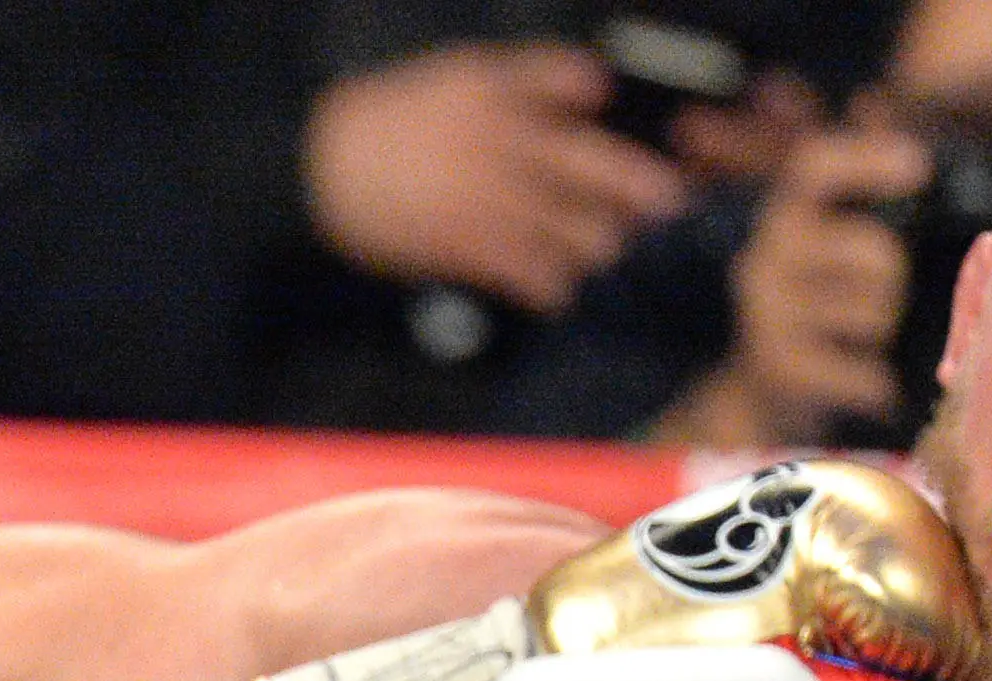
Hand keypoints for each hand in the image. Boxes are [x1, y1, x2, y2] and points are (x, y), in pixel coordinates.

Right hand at [303, 41, 687, 314]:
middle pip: (582, 161)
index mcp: (492, 89)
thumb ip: (528, 79)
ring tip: (612, 250)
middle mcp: (496, 139)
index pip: (564, 80)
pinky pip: (521, 268)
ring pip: (561, 221)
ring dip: (597, 240)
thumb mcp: (457, 76)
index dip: (605, 98)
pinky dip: (548, 283)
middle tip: (670, 201)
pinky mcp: (462, 244)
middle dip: (634, 183)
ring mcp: (482, 195)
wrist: (321, 169)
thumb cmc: (392, 120)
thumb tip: (595, 87)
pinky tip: (562, 292)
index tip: (642, 122)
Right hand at [683, 122, 932, 445]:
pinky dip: (874, 379)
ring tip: (872, 337)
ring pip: (871, 314)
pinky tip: (871, 381)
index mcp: (788, 214)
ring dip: (888, 328)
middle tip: (893, 295)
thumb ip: (877, 208)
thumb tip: (930, 163)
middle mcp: (766, 256)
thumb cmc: (824, 303)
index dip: (867, 161)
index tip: (918, 167)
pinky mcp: (779, 365)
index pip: (815, 168)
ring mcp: (767, 313)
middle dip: (900, 277)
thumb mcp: (837, 246)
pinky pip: (857, 369)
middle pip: (872, 252)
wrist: (762, 390)